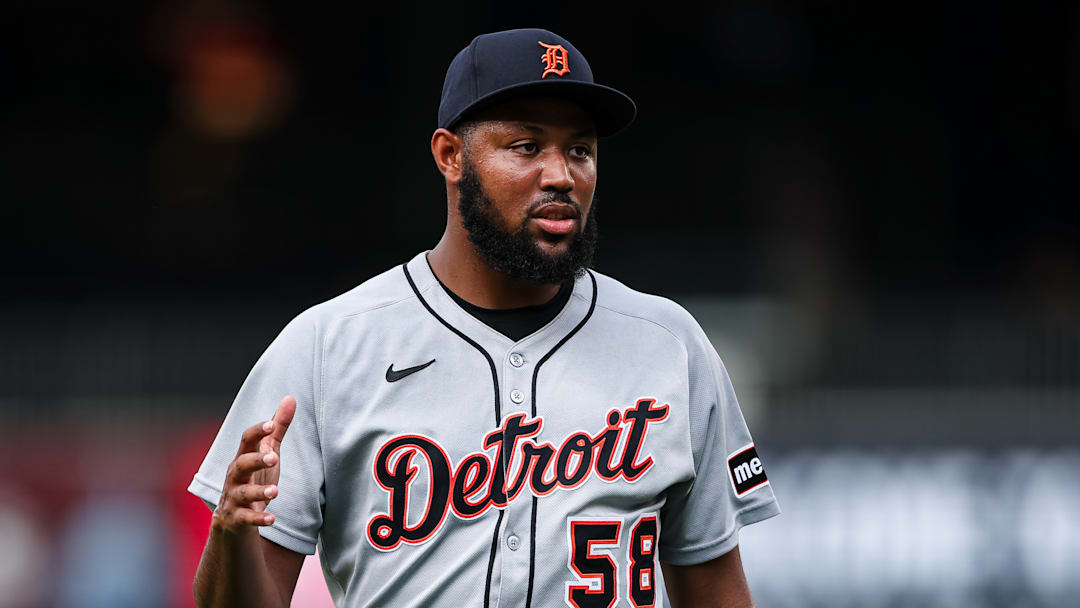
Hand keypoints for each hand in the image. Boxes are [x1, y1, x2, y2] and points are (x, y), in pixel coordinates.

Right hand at [212, 395, 295, 531]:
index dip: (258, 431)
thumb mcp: (268, 452)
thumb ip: (278, 428)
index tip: (271, 424)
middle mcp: (236, 476)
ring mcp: (234, 497)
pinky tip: (271, 519)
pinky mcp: (236, 518)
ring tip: (276, 491)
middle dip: (255, 460)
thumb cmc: (255, 478)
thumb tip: (291, 398)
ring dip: (258, 491)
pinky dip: (257, 518)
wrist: (234, 519)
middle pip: (241, 464)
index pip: (246, 440)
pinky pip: (245, 518)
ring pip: (242, 493)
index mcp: (243, 457)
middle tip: (274, 459)